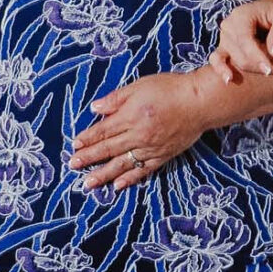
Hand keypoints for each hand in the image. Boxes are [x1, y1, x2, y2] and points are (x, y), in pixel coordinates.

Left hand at [70, 70, 214, 191]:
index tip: (75, 145)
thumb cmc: (170, 89)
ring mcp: (150, 148)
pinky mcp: (163, 155)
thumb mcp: (139, 86)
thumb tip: (95, 108)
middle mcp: (138, 135)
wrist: (200, 102)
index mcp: (130, 116)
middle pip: (108, 149)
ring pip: (122, 164)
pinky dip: (130, 178)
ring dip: (103, 174)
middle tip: (73, 165)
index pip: (103, 130)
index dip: (88, 138)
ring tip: (88, 184)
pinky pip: (143, 170)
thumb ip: (116, 98)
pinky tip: (117, 185)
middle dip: (89, 158)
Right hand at [212, 0, 272, 85]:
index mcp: (240, 16)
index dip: (257, 57)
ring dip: (259, 69)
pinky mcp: (225, 47)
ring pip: (238, 62)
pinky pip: (217, 60)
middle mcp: (228, 26)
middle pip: (242, 55)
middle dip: (265, 64)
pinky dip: (221, 69)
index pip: (245, 41)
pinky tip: (229, 80)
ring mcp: (224, 37)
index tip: (270, 70)